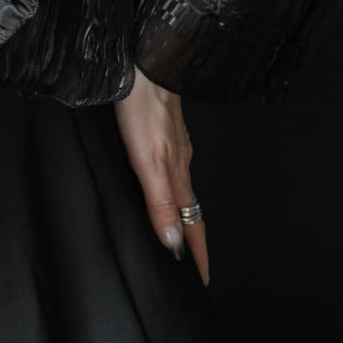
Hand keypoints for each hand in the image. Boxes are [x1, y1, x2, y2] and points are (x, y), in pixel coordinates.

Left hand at [113, 64, 209, 286]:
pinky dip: (169, 190)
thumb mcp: (147, 161)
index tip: (200, 284)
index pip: (193, 225)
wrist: (145, 57)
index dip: (197, 255)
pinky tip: (157, 184)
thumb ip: (159, 202)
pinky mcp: (162, 128)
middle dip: (193, 240)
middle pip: (190, 210)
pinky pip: (170, 169)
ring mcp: (173, 144)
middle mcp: (179, 162)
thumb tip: (173, 246)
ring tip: (178, 235)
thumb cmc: (142, 105)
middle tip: (192, 268)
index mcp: (177, 174)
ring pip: (181, 189)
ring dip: (182, 215)